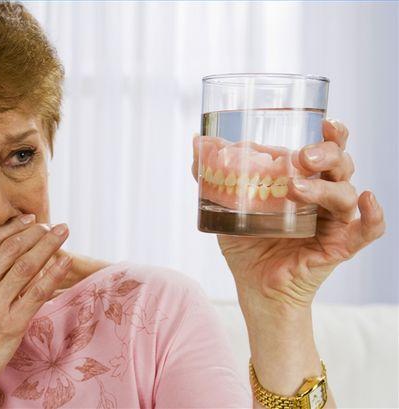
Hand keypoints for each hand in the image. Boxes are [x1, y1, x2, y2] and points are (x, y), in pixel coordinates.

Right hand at [0, 215, 71, 406]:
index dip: (11, 228)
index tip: (28, 220)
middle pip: (11, 250)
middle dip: (35, 233)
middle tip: (52, 224)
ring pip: (26, 267)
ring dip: (48, 246)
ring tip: (63, 232)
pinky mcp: (12, 325)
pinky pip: (36, 293)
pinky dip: (53, 275)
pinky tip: (65, 261)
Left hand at [192, 119, 385, 313]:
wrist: (253, 286)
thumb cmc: (247, 244)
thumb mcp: (225, 206)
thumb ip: (213, 176)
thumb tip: (196, 142)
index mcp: (305, 181)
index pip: (325, 150)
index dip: (331, 133)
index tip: (323, 121)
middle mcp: (324, 196)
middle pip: (341, 164)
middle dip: (328, 154)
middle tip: (302, 157)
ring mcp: (333, 221)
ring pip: (345, 193)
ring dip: (325, 187)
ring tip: (296, 188)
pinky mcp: (339, 247)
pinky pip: (366, 231)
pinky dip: (373, 216)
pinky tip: (366, 201)